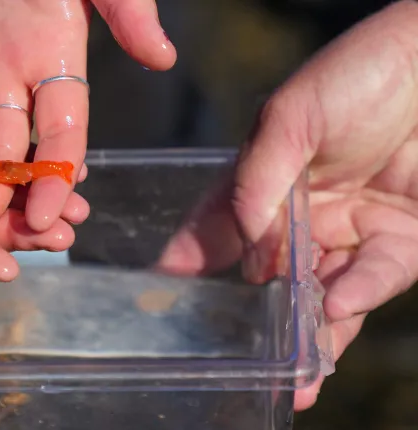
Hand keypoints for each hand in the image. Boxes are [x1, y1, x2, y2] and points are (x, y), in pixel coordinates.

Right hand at [157, 0, 417, 409]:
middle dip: (252, 320)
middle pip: (271, 277)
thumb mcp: (291, 116)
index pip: (217, 230)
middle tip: (233, 361)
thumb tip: (247, 239)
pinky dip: (358, 293)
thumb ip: (259, 176)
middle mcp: (304, 216)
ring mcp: (352, 231)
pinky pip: (376, 278)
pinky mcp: (402, 241)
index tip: (160, 295)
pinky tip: (338, 304)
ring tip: (295, 374)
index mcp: (266, 183)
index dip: (189, 260)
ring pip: (323, 295)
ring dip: (310, 335)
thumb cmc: (359, 72)